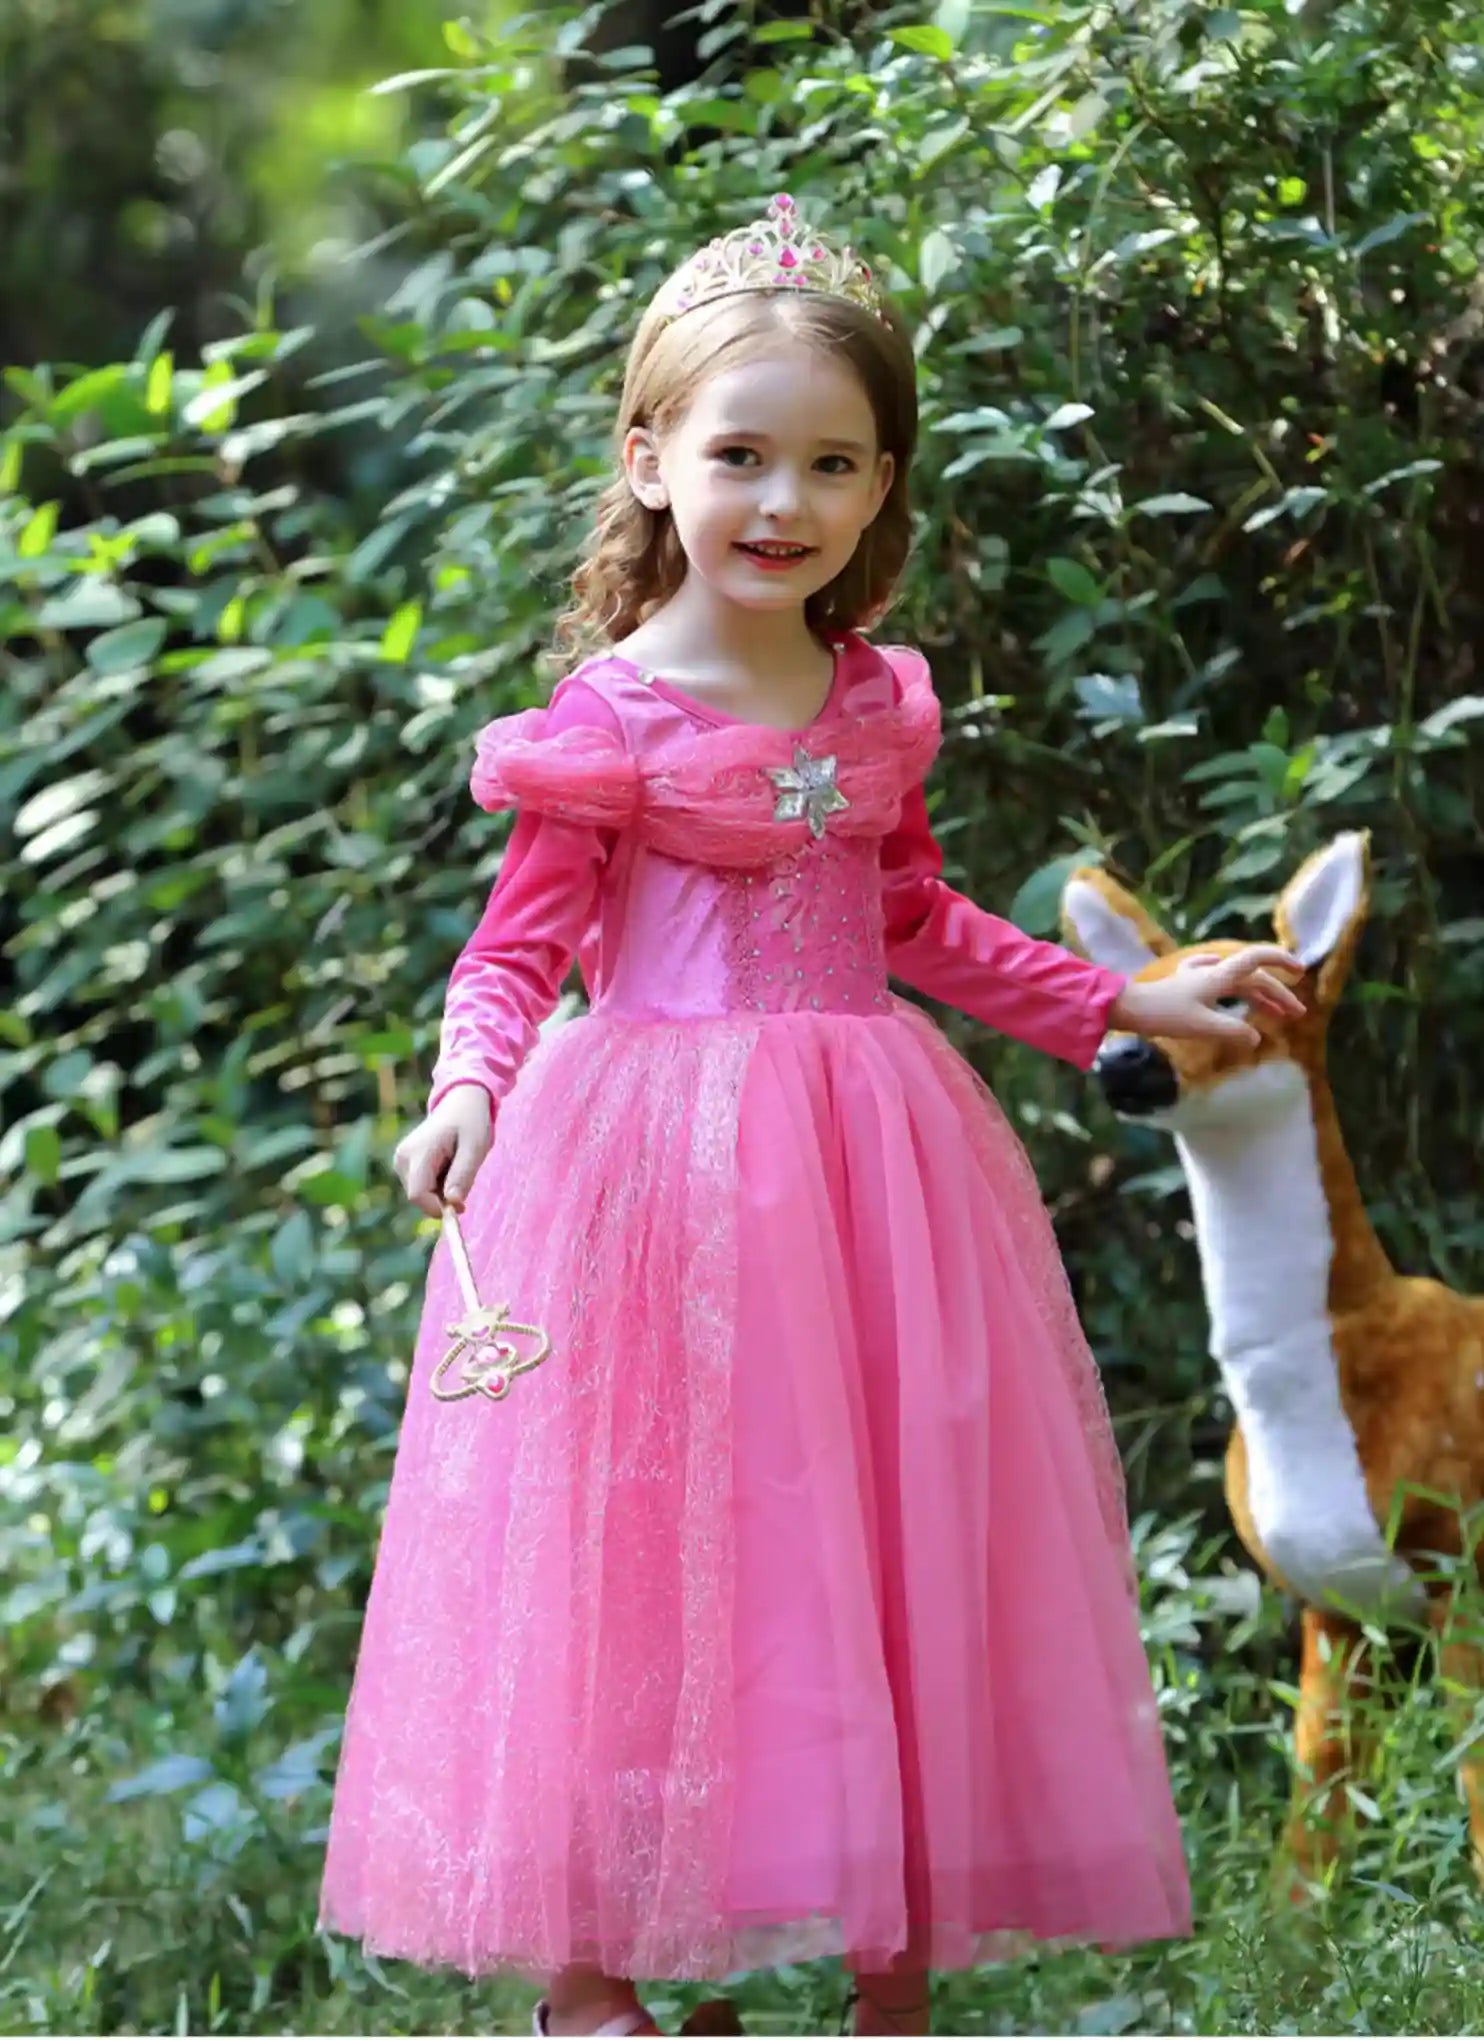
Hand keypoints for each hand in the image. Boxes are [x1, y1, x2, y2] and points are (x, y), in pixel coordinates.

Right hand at [392, 1085, 493, 1216]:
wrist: (460, 1103)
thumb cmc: (470, 1123)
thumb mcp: (475, 1148)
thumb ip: (463, 1175)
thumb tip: (452, 1202)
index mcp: (418, 1152)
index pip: (417, 1195)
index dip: (437, 1208)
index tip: (460, 1207)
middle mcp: (402, 1158)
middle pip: (418, 1197)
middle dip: (441, 1199)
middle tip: (464, 1182)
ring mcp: (400, 1160)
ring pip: (420, 1194)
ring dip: (440, 1191)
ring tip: (455, 1166)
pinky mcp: (403, 1164)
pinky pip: (420, 1186)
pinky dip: (436, 1185)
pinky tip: (447, 1166)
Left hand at [1110, 945, 1304, 1046]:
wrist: (1127, 1007)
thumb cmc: (1164, 1015)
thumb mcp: (1201, 1026)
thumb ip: (1232, 1031)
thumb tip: (1256, 1039)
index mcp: (1219, 977)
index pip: (1256, 960)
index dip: (1280, 960)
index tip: (1300, 971)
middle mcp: (1212, 973)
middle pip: (1252, 978)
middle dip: (1277, 994)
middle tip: (1296, 1014)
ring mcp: (1198, 977)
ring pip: (1238, 982)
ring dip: (1259, 996)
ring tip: (1277, 1014)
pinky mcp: (1186, 985)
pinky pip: (1217, 980)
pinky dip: (1234, 987)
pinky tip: (1234, 990)